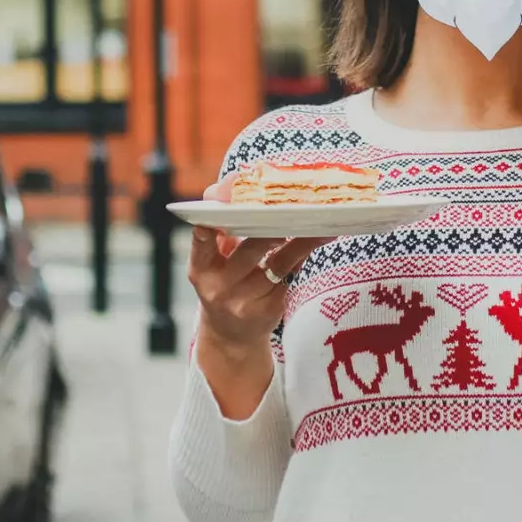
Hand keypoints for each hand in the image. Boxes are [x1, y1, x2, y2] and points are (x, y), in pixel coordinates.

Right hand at [189, 172, 330, 351]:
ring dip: (302, 241)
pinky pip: (289, 278)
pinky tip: (318, 242)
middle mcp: (218, 287)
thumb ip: (223, 230)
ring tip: (321, 225)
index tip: (216, 214)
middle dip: (271, 229)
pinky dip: (303, 257)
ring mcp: (243, 302)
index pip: (201, 244)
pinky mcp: (267, 312)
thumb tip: (241, 186)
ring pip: (278, 264)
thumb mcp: (214, 260)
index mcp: (200, 268)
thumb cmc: (225, 282)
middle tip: (291, 210)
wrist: (231, 335)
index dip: (207, 230)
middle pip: (250, 250)